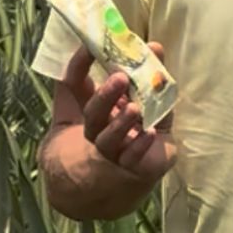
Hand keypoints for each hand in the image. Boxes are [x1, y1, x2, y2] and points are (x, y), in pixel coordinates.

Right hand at [58, 40, 175, 185]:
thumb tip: (156, 47)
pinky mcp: (130, 171)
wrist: (125, 185)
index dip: (79, 65)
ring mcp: (109, 154)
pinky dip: (139, 147)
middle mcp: (95, 131)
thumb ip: (145, 77)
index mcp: (91, 110)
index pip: (76, 84)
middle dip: (105, 96)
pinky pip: (131, 160)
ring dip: (120, 123)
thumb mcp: (139, 101)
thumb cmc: (131, 132)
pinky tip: (150, 133)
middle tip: (120, 78)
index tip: (90, 47)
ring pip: (107, 139)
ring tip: (134, 109)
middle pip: (94, 113)